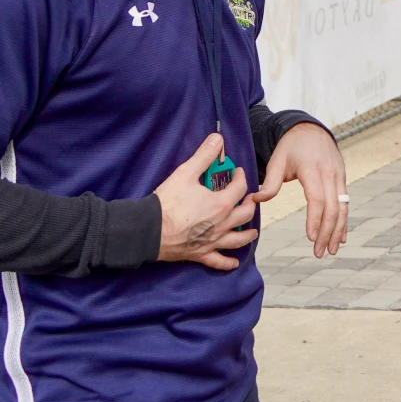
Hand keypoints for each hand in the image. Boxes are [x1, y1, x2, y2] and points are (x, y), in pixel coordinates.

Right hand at [154, 133, 257, 270]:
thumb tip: (218, 138)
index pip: (240, 188)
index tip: (236, 171)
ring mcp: (212, 241)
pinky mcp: (200, 253)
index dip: (240, 177)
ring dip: (247, 234)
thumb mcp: (186, 173)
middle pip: (245, 214)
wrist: (148, 230)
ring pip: (237, 240)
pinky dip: (227, 262)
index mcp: (221, 204)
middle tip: (248, 198)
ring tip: (252, 231)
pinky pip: (218, 261)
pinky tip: (234, 263)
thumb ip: (204, 155)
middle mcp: (222, 224)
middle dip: (249, 204)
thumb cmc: (167, 202)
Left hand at [252, 121, 347, 256]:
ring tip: (331, 250)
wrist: (310, 128)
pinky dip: (344, 220)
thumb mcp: (277, 160)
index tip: (310, 237)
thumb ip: (270, 182)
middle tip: (319, 252)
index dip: (315, 219)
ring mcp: (338, 175)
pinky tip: (340, 236)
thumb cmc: (291, 145)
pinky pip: (345, 202)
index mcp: (312, 169)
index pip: (317, 199)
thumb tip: (256, 200)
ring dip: (338, 230)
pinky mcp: (342, 178)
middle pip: (333, 207)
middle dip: (327, 232)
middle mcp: (329, 173)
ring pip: (343, 207)